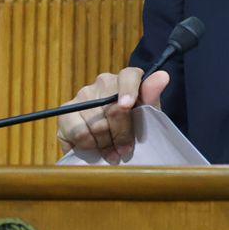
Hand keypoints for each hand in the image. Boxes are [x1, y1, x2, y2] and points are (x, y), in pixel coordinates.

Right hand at [55, 68, 169, 163]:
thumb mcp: (148, 113)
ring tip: (111, 153)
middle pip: (112, 109)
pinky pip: (76, 132)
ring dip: (105, 145)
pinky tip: (94, 149)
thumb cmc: (136, 123)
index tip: (127, 106)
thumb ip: (152, 96)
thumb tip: (163, 76)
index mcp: (125, 79)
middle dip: (120, 135)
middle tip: (125, 151)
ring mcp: (81, 97)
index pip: (128, 76)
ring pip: (94, 125)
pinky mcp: (65, 113)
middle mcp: (102, 83)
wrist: (116, 137)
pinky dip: (87, 146)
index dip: (128, 90)